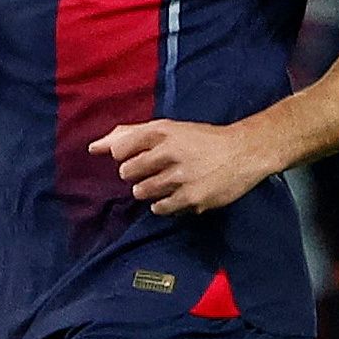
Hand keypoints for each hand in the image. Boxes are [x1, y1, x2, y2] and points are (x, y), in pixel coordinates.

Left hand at [90, 117, 276, 216]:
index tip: (138, 156)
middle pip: (127, 173)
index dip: (124, 156)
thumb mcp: (168, 129)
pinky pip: (160, 208)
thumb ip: (129, 135)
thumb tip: (94, 147)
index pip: (120, 148)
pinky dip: (165, 204)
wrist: (245, 152)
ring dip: (150, 190)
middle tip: (157, 170)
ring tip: (169, 181)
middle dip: (137, 174)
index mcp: (162, 132)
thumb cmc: (201, 140)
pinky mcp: (192, 198)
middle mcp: (170, 153)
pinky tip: (178, 193)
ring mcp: (181, 177)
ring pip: (142, 192)